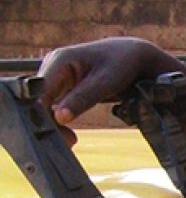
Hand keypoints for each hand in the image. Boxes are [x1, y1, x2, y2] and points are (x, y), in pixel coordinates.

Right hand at [37, 37, 182, 143]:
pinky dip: (61, 121)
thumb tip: (59, 117)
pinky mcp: (63, 87)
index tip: (55, 133)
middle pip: (39, 100)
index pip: (39, 92)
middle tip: (69, 140)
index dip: (42, 113)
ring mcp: (56, 78)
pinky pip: (55, 106)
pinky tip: (70, 133)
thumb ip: (82, 98)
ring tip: (71, 139)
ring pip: (46, 106)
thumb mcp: (106, 82)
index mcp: (59, 60)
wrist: (134, 56)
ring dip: (55, 124)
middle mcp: (53, 68)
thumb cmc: (122, 62)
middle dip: (50, 122)